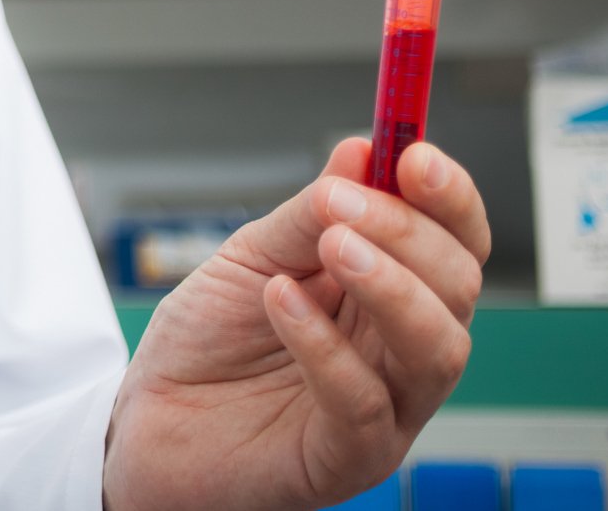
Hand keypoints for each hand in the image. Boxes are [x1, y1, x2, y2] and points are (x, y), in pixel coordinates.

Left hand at [101, 139, 490, 510]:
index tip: (414, 154)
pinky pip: (365, 403)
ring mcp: (387, 407)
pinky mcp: (350, 457)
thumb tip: (364, 149)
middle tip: (341, 204)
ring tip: (333, 246)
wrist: (149, 420)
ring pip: (437, 348)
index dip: (448, 197)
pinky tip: (281, 301)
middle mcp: (402, 349)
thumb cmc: (207, 341)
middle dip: (409, 232)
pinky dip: (325, 346)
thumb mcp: (253, 256)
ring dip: (391, 287)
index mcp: (391, 292)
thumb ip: (309, 213)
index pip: (455, 241)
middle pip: (458, 285)